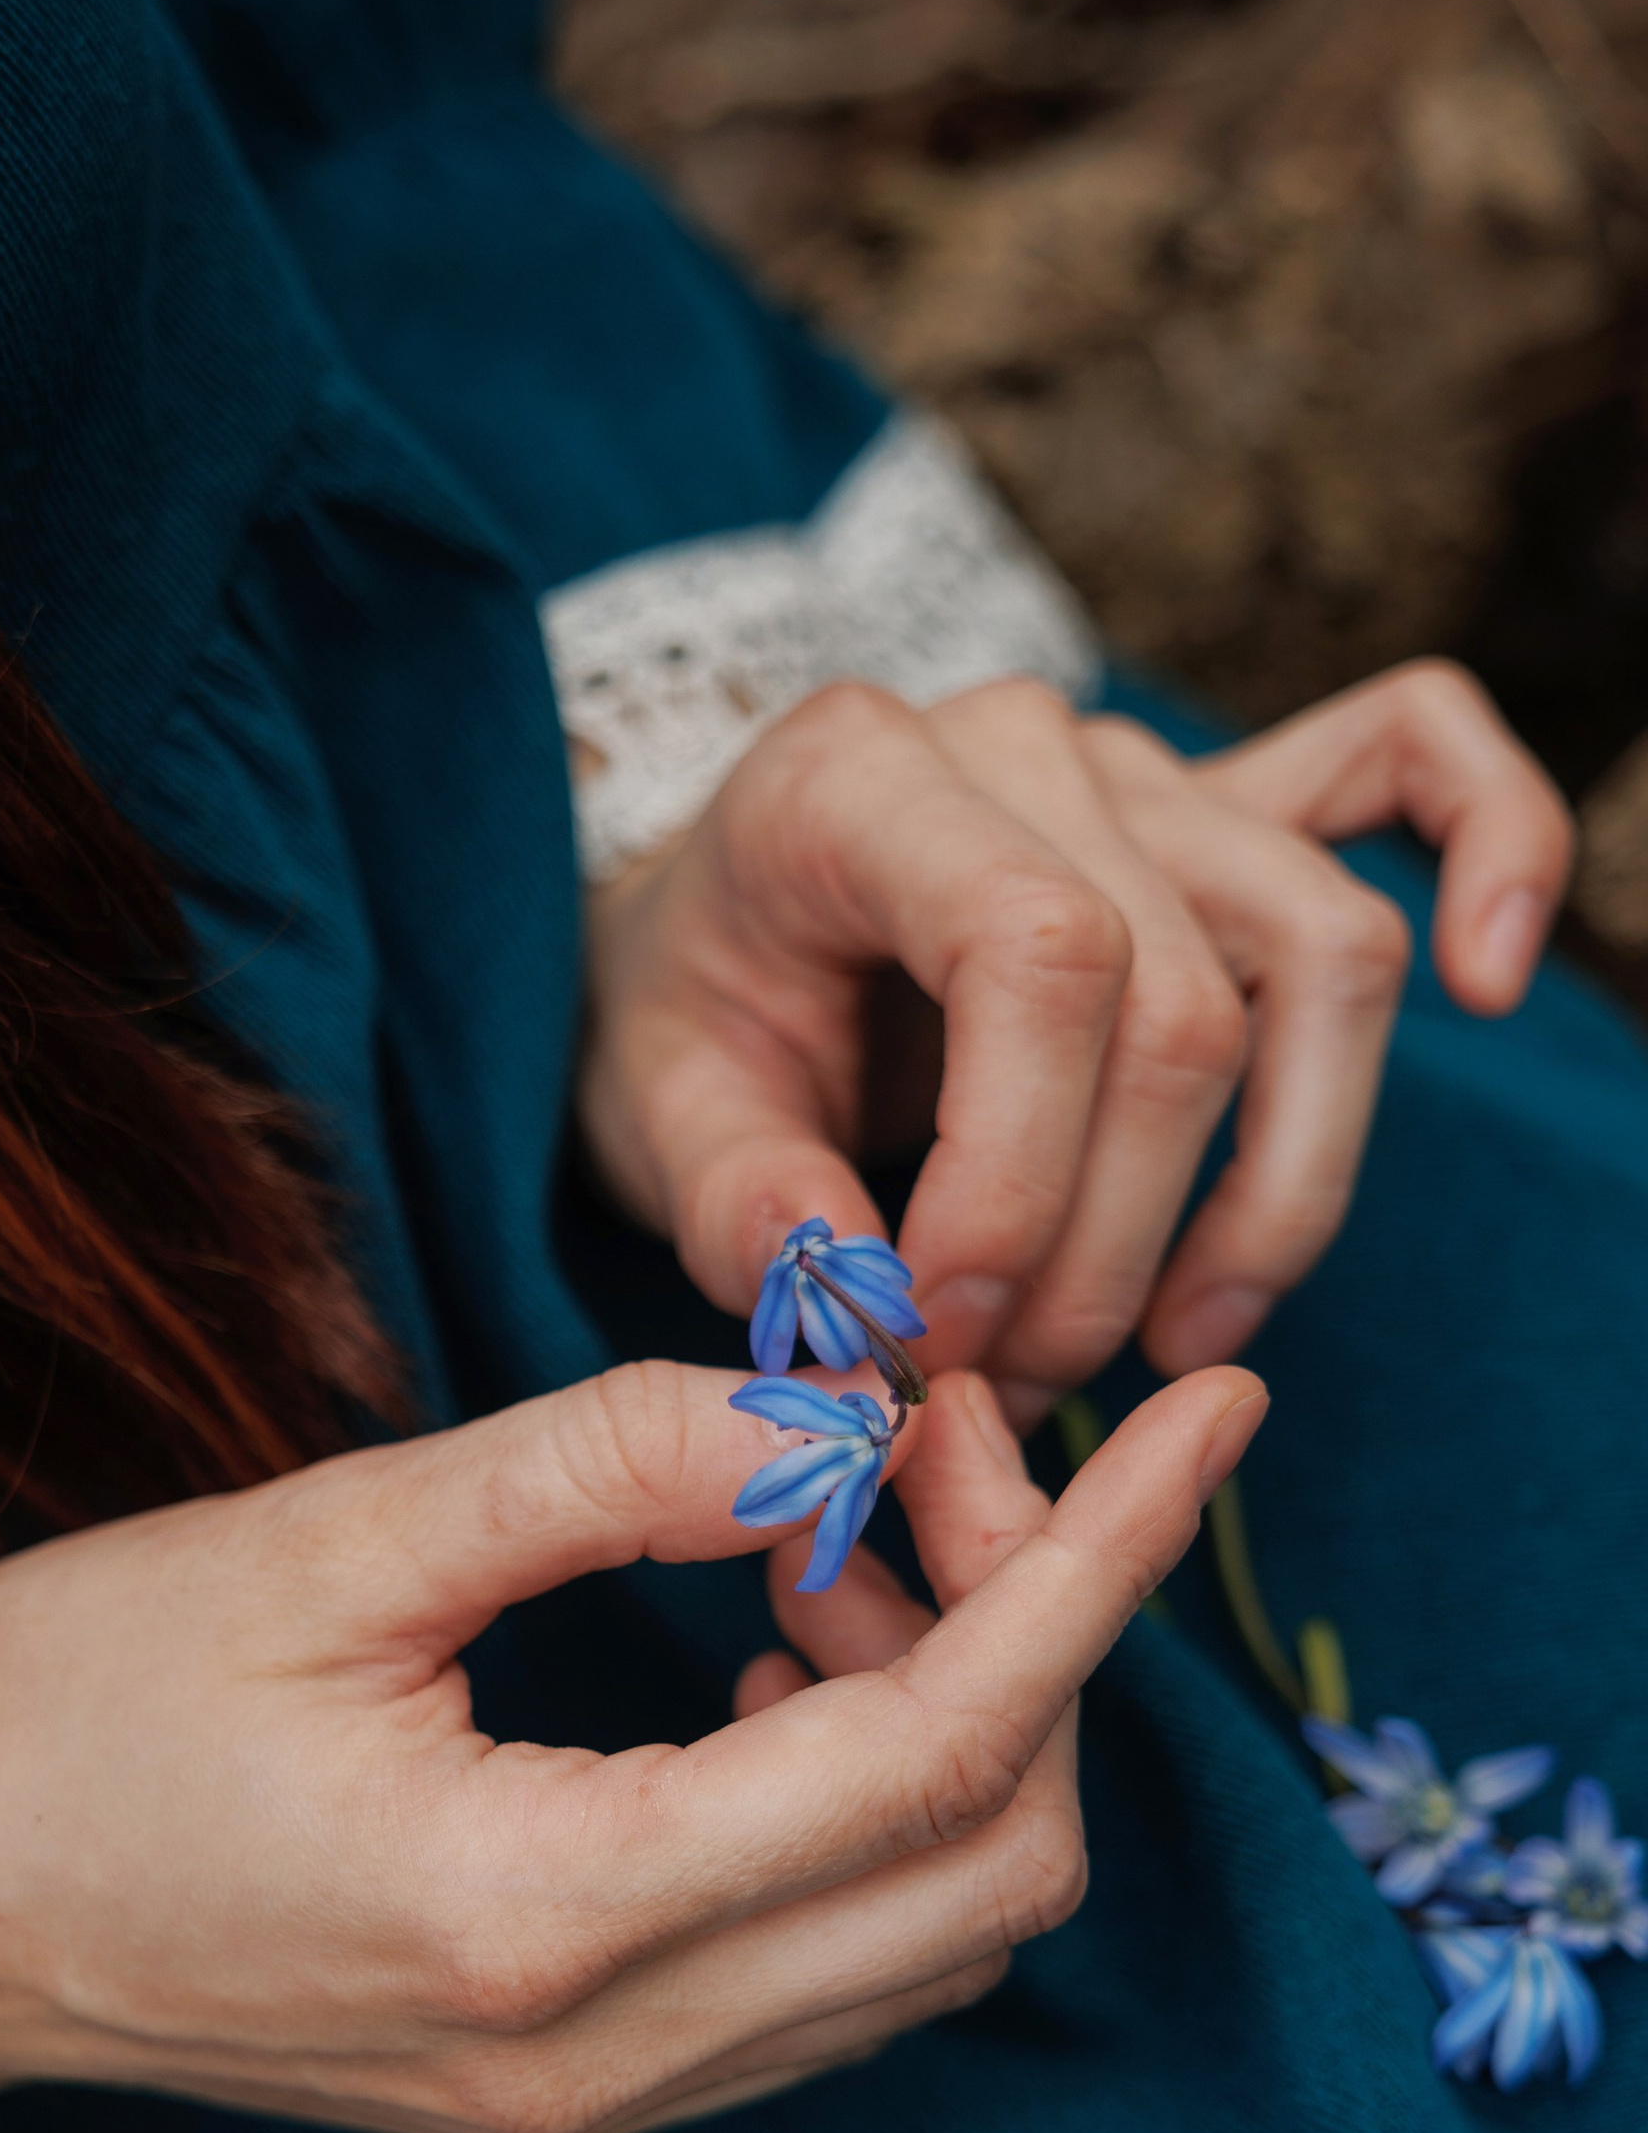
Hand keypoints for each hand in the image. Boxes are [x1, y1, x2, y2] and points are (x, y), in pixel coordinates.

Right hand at [0, 1357, 1263, 2132]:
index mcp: (535, 1918)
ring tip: (838, 1545)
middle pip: (988, 1878)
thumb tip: (833, 1418)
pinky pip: (820, 1976)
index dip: (1093, 1576)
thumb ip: (596, 1471)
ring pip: (924, 1943)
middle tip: (936, 1454)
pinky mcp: (559, 2098)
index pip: (936, 1758)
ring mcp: (585, 2107)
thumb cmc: (45, 1715)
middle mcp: (595, 2058)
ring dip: (956, 1731)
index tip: (1201, 1423)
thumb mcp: (316, 1545)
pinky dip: (868, 1814)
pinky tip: (773, 1665)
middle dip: (1033, 1645)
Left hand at [580, 660, 1570, 1429]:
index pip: (1041, 954)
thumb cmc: (683, 1018)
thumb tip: (860, 1307)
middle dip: (1108, 1248)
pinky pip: (1407, 761)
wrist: (698, 937)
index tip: (935, 1333)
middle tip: (1003, 1388)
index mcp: (857, 779)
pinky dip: (1487, 848)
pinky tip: (1484, 983)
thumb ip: (738, 1209)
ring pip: (1324, 955)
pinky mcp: (1223, 815)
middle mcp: (1028, 744)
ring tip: (1174, 1340)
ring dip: (1273, 1188)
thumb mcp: (645, 1118)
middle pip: (1186, 1005)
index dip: (1022, 1178)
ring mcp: (1146, 770)